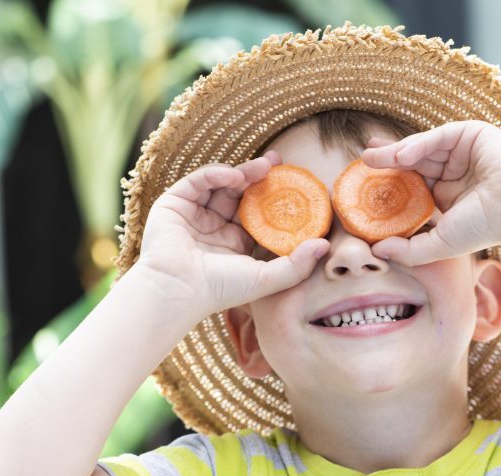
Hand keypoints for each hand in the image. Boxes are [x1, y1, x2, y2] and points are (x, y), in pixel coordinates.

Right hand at [134, 151, 330, 315]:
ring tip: (262, 169)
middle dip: (260, 176)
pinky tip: (235, 175)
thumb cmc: (220, 290)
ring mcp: (194, 214)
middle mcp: (214, 227)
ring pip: (221, 184)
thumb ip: (297, 266)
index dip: (274, 197)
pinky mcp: (175, 203)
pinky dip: (216, 174)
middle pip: (240, 193)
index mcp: (234, 243)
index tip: (294, 182)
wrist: (178, 290)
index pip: (257, 213)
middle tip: (279, 161)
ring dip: (242, 173)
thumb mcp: (266, 279)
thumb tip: (326, 246)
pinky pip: (199, 181)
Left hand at [359, 120, 500, 265]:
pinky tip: (400, 155)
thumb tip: (376, 252)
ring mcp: (463, 151)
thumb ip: (409, 251)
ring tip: (371, 158)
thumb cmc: (485, 228)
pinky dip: (419, 144)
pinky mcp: (472, 134)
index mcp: (447, 194)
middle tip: (361, 161)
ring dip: (396, 152)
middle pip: (413, 162)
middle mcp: (454, 171)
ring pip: (422, 147)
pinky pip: (439, 136)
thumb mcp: (439, 243)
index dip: (388, 182)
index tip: (363, 182)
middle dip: (386, 160)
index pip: (411, 184)